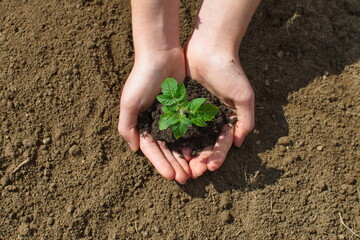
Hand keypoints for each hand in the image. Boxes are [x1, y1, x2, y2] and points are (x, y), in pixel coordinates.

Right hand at [118, 48, 191, 183]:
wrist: (161, 53)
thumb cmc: (142, 78)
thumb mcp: (129, 102)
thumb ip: (128, 126)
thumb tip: (134, 149)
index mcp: (142, 122)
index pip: (152, 149)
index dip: (161, 164)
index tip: (171, 176)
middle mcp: (156, 121)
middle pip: (167, 149)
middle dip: (175, 164)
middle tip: (186, 179)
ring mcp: (171, 115)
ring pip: (180, 141)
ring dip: (186, 156)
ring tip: (195, 170)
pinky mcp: (184, 107)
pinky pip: (190, 127)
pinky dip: (195, 139)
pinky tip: (202, 150)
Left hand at [185, 42, 254, 178]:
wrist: (210, 47)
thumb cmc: (230, 71)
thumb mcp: (244, 96)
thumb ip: (245, 120)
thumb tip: (238, 144)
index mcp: (226, 118)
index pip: (221, 143)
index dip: (216, 156)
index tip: (209, 167)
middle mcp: (211, 117)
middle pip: (204, 144)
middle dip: (199, 158)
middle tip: (192, 172)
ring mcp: (195, 111)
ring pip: (190, 137)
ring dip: (186, 152)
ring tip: (181, 165)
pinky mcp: (182, 103)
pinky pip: (178, 122)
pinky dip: (175, 135)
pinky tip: (170, 147)